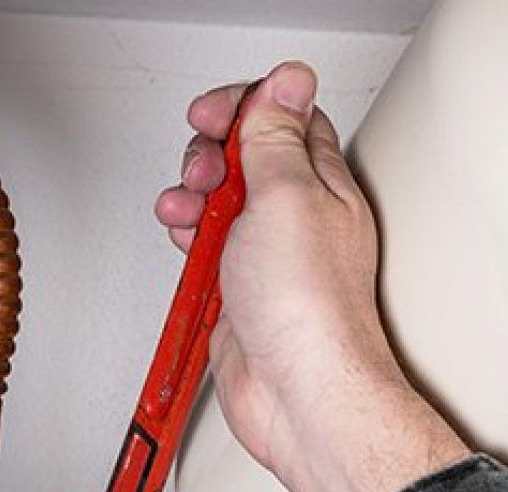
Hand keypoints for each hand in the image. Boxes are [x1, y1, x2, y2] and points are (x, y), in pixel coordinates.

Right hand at [157, 62, 468, 491]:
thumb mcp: (286, 197)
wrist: (298, 394)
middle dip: (212, 153)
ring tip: (188, 209)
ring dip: (194, 195)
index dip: (246, 106)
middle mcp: (298, 218)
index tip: (213, 117)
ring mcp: (268, 257)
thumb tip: (286, 82)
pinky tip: (185, 240)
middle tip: (205, 174)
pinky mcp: (241, 292)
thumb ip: (276, 137)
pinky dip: (189, 238)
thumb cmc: (307, 310)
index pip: (285, 119)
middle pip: (247, 158)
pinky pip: (208, 250)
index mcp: (321, 185)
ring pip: (222, 203)